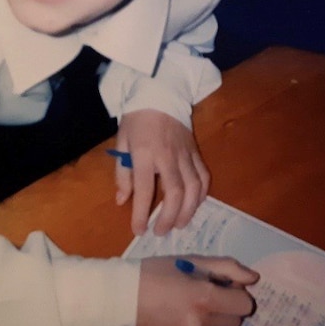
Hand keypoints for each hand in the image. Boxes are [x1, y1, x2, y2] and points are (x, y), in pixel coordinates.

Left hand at [115, 110, 209, 235]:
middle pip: (175, 192)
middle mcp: (168, 156)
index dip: (141, 213)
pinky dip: (202, 194)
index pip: (144, 189)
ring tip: (179, 224)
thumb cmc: (137, 120)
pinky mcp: (196, 152)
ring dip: (188, 210)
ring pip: (193, 187)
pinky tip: (195, 204)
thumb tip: (122, 200)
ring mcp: (186, 154)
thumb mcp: (121, 142)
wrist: (161, 94)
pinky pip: (203, 176)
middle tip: (161, 232)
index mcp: (145, 153)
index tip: (139, 231)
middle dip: (169, 217)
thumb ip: (123, 173)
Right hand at [134, 256, 258, 325]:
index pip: (245, 304)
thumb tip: (254, 278)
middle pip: (235, 321)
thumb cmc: (153, 273)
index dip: (237, 292)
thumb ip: (226, 268)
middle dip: (226, 307)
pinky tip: (177, 317)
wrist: (116, 299)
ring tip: (187, 304)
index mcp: (204, 299)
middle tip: (205, 293)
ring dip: (211, 319)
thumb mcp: (190, 261)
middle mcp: (200, 325)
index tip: (222, 285)